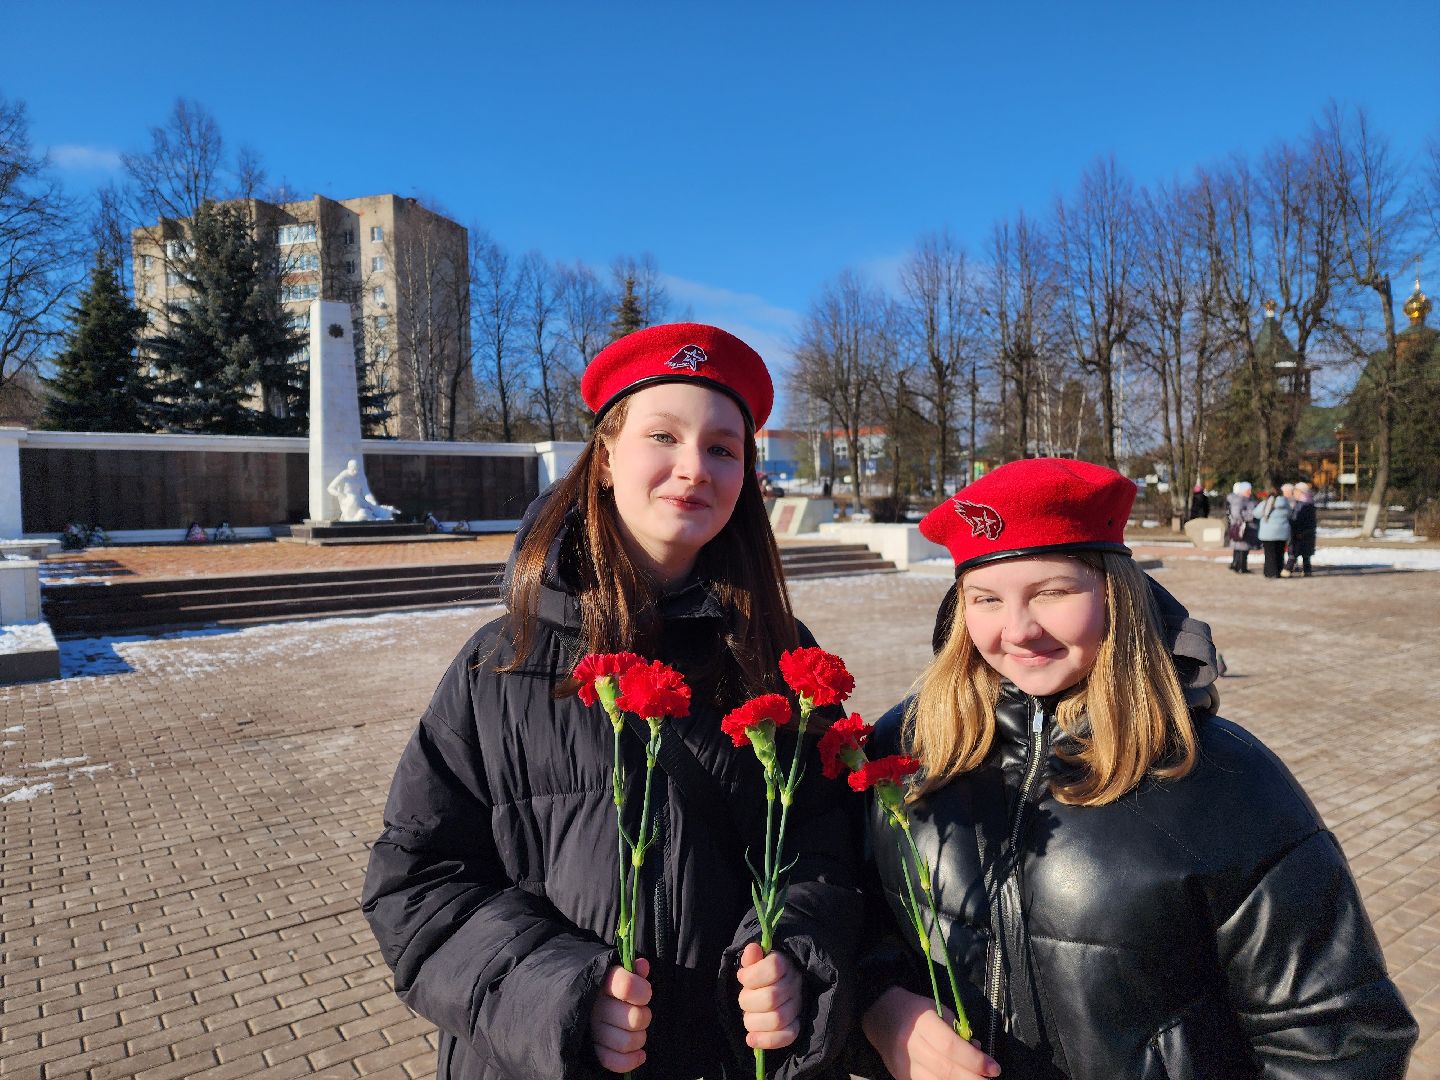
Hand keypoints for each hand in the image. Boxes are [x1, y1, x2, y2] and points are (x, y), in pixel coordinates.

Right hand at [590, 957, 651, 1073]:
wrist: (578, 1000)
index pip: (627, 985)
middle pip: (635, 1018)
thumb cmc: (606, 986)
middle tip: (640, 1012)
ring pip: (627, 1041)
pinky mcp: (591, 1051)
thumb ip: (632, 970)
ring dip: (639, 1038)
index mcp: (601, 981)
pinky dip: (632, 1060)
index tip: (644, 994)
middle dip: (644, 1016)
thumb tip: (642, 966)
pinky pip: (614, 1061)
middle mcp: (594, 1006)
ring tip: (637, 1031)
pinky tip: (640, 1054)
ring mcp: (591, 1030)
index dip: (642, 991)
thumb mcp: (617, 972)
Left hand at [736, 941, 802, 1050]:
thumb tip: (752, 949)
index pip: (773, 968)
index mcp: (785, 964)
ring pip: (777, 1020)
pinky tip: (751, 1039)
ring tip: (748, 1017)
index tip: (742, 977)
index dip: (752, 976)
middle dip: (748, 1002)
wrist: (775, 987)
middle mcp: (795, 984)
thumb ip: (751, 958)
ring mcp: (797, 1006)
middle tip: (744, 1000)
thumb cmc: (760, 974)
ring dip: (754, 1022)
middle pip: (770, 998)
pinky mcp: (797, 1024)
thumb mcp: (754, 963)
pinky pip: (788, 1036)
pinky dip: (766, 1041)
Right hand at [861, 985, 999, 1079]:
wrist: (880, 1015)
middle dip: (972, 1078)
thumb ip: (957, 1032)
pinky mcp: (900, 1077)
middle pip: (945, 1069)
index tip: (994, 1068)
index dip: (974, 1060)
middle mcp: (909, 1044)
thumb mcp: (938, 1010)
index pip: (950, 1046)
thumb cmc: (915, 1010)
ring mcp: (903, 1064)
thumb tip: (978, 1054)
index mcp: (920, 1021)